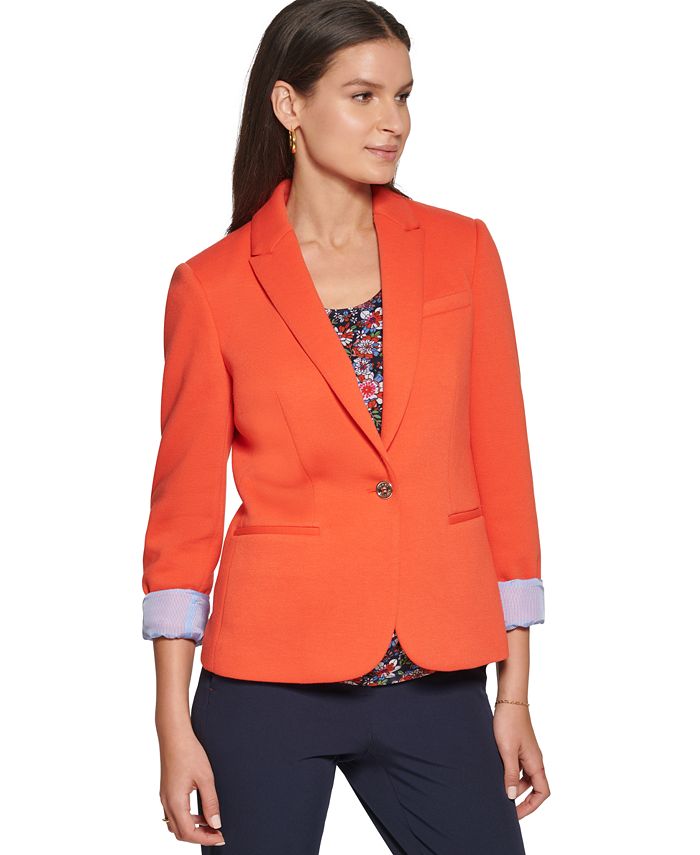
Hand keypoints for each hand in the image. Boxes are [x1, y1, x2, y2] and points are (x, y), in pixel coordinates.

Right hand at [158, 725, 224, 845]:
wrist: (174, 736)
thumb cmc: (189, 752)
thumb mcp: (205, 778)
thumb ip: (211, 802)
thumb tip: (216, 823)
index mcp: (175, 802)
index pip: (189, 833)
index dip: (206, 838)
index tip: (220, 837)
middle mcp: (167, 803)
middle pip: (181, 833)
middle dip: (199, 837)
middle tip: (217, 833)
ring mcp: (165, 797)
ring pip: (176, 825)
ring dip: (193, 829)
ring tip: (211, 824)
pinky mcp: (167, 791)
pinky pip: (175, 814)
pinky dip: (187, 819)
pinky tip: (200, 812)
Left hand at [492, 704, 549, 818]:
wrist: (509, 699)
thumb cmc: (509, 722)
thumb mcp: (507, 751)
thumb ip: (510, 774)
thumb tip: (512, 797)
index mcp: (536, 763)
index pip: (542, 792)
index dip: (531, 806)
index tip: (516, 814)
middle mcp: (535, 759)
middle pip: (534, 787)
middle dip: (521, 798)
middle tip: (504, 805)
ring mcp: (527, 752)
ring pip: (525, 776)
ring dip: (514, 785)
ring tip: (498, 789)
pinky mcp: (519, 746)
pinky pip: (518, 766)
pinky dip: (510, 773)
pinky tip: (496, 772)